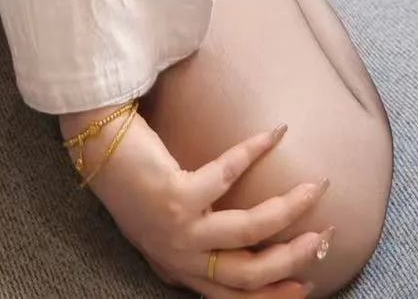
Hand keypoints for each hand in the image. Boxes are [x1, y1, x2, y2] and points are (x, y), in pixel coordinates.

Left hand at [78, 113, 332, 295]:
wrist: (94, 148)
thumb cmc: (129, 183)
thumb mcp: (158, 230)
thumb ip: (191, 247)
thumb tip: (235, 247)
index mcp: (180, 268)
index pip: (235, 298)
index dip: (275, 295)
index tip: (308, 282)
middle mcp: (181, 256)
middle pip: (251, 273)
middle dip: (293, 258)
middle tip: (323, 235)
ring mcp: (180, 228)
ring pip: (249, 232)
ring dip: (289, 210)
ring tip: (314, 187)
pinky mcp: (177, 194)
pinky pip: (228, 174)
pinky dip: (255, 150)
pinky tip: (275, 133)